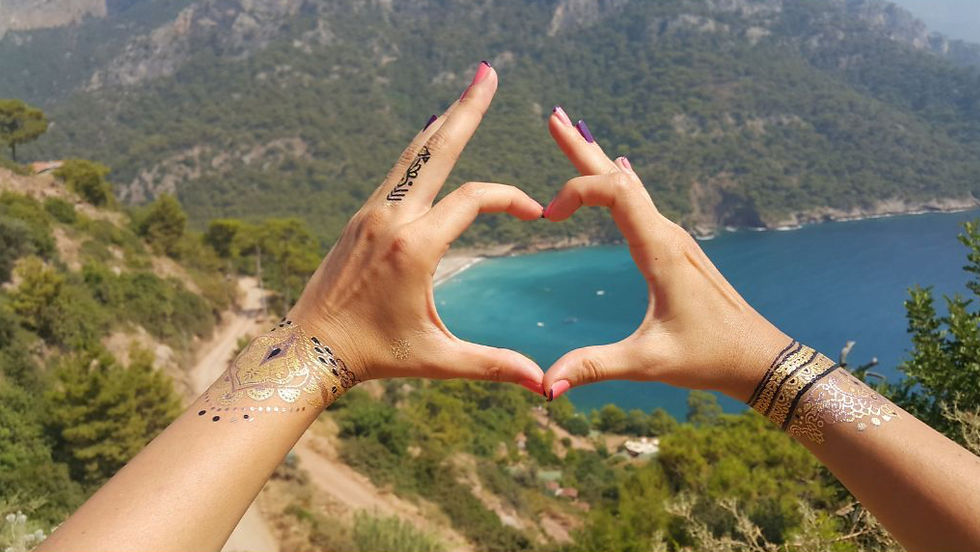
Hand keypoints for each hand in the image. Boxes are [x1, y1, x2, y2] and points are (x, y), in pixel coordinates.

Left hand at [287, 62, 544, 392]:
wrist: (309, 347)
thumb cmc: (375, 355)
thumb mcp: (439, 360)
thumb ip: (493, 365)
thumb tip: (544, 386)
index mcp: (415, 247)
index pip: (474, 199)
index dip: (510, 199)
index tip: (534, 215)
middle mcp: (392, 218)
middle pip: (437, 149)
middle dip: (467, 109)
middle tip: (487, 71)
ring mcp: (371, 213)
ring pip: (412, 154)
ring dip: (442, 123)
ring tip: (464, 95)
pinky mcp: (360, 217)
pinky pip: (396, 171)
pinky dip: (419, 149)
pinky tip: (428, 138)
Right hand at [540, 107, 790, 401]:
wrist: (760, 358)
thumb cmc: (710, 357)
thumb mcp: (648, 363)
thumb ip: (595, 366)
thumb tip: (545, 385)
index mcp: (660, 249)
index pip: (614, 190)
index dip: (576, 191)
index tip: (547, 217)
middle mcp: (668, 233)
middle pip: (619, 176)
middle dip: (581, 148)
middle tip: (553, 117)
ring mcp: (674, 238)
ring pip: (630, 186)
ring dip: (597, 161)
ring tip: (574, 134)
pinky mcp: (676, 249)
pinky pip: (641, 203)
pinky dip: (617, 183)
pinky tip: (621, 173)